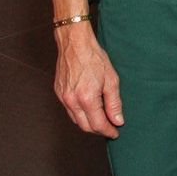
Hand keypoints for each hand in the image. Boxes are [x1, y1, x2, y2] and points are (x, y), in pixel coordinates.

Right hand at [54, 21, 123, 137]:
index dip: (108, 131)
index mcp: (86, 98)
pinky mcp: (58, 92)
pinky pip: (69, 110)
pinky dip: (79, 114)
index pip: (98, 124)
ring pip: (76, 120)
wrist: (75, 43)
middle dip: (98, 130)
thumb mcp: (111, 80)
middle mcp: (72, 101)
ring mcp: (63, 97)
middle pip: (85, 126)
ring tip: (101, 119)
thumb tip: (118, 120)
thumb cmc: (94, 58)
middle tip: (110, 128)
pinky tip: (89, 108)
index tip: (115, 132)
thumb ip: (114, 103)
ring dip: (88, 123)